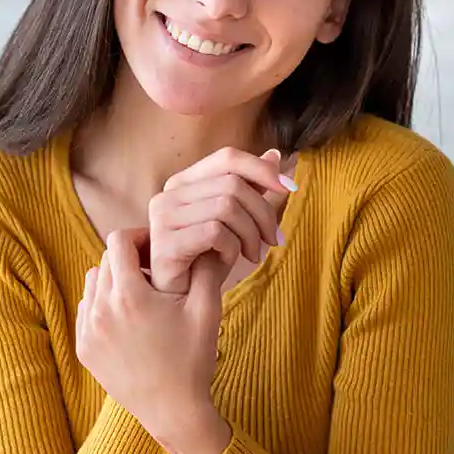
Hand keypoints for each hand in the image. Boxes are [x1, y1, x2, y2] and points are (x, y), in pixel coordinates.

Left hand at [76, 228, 230, 453]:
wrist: (173, 411)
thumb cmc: (193, 360)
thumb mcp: (207, 311)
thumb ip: (205, 269)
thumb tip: (204, 240)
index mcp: (129, 295)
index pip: (118, 241)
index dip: (138, 237)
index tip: (155, 249)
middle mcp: (100, 309)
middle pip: (105, 260)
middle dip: (128, 259)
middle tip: (152, 271)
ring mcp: (88, 330)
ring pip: (93, 283)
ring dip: (113, 281)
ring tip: (140, 295)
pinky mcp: (83, 348)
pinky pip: (86, 310)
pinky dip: (103, 306)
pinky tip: (128, 319)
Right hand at [148, 147, 295, 295]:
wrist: (180, 298)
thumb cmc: (205, 257)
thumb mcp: (233, 219)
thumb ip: (249, 186)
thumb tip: (274, 155)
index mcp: (183, 182)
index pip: (227, 157)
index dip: (262, 169)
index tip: (290, 189)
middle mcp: (168, 194)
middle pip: (232, 184)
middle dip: (263, 213)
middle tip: (273, 240)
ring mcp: (163, 218)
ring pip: (227, 207)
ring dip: (251, 234)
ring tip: (253, 254)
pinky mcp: (165, 243)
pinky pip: (215, 232)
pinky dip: (232, 247)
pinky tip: (229, 260)